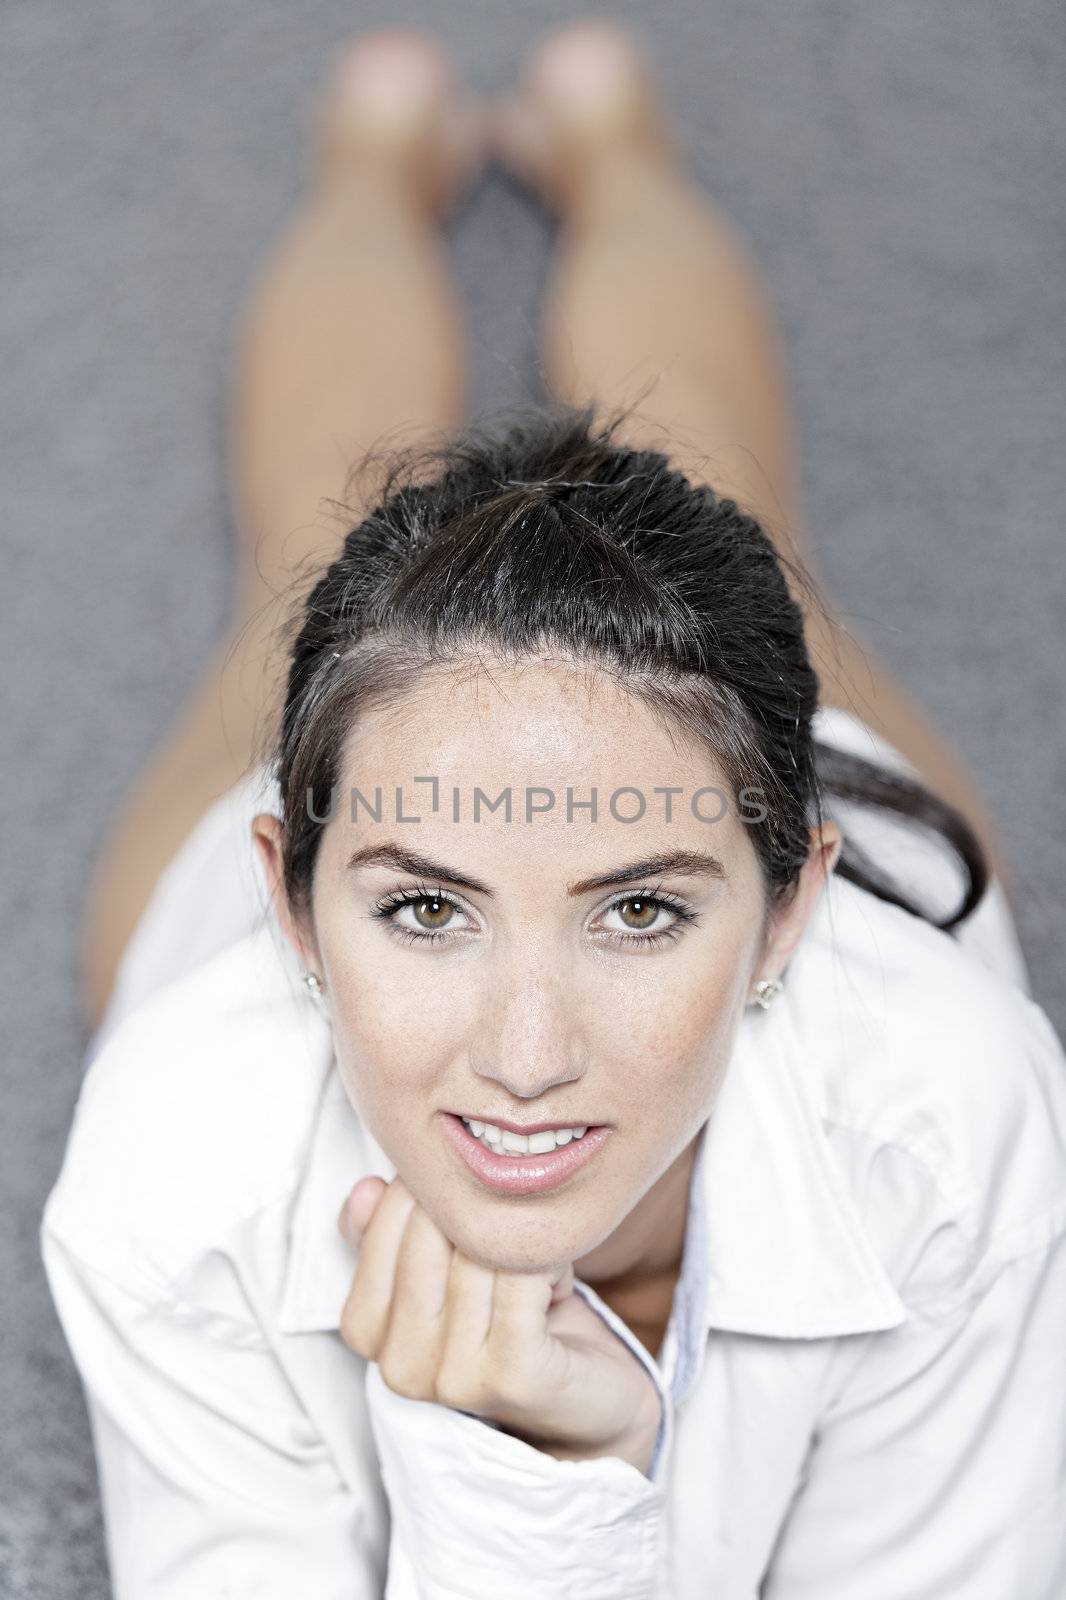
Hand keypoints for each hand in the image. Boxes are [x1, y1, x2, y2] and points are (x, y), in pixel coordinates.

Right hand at [337, 1174, 662, 1474]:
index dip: (446, 1192)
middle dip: (485, 1212)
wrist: (588, 1398)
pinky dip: (552, 1262)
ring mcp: (452, 1378)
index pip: (388, 1217)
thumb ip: (396, 1229)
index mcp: (364, 1330)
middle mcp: (398, 1364)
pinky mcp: (511, 1378)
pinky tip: (560, 1282)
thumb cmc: (514, 1319)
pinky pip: (524, 1277)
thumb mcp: (446, 1267)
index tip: (477, 1216)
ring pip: (483, 1250)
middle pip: (434, 1230)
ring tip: (537, 1267)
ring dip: (525, 1239)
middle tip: (514, 1239)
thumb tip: (366, 1188)